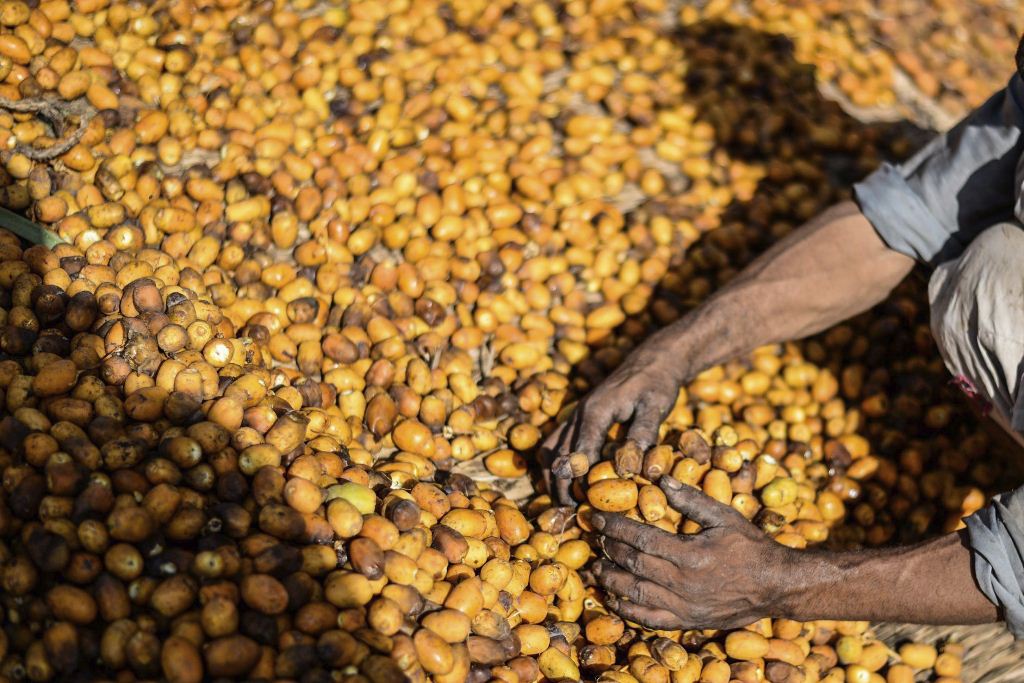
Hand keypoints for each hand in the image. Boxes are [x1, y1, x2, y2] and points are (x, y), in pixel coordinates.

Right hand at [540, 336, 684, 503]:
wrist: (651, 361)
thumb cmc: (657, 383)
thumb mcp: (656, 407)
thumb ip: (642, 436)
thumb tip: (638, 470)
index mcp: (595, 412)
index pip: (579, 452)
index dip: (578, 481)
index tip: (581, 505)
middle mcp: (578, 414)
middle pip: (557, 454)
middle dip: (559, 485)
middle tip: (570, 512)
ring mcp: (575, 415)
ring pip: (550, 450)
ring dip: (553, 477)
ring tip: (564, 502)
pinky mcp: (579, 417)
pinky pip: (556, 443)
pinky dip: (556, 464)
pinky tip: (568, 481)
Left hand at [588, 476, 795, 629]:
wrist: (776, 586)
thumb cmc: (751, 547)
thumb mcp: (724, 517)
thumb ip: (692, 500)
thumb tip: (662, 478)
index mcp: (691, 555)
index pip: (642, 539)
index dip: (615, 526)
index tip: (597, 516)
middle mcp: (684, 583)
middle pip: (634, 564)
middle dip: (609, 549)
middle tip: (594, 536)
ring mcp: (684, 606)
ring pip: (636, 593)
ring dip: (612, 579)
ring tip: (596, 567)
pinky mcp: (687, 621)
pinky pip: (650, 619)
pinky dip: (628, 612)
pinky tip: (613, 600)